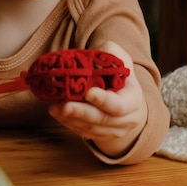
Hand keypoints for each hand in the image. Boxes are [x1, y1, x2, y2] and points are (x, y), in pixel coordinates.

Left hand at [48, 41, 146, 157]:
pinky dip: (68, 123)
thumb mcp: (122, 62)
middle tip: (63, 106)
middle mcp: (126, 120)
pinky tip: (57, 113)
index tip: (89, 93)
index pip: (119, 105)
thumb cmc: (121, 79)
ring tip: (53, 107)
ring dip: (70, 118)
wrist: (126, 104)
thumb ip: (113, 53)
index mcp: (133, 101)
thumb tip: (101, 49)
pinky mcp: (98, 136)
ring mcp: (112, 131)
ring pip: (89, 128)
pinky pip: (82, 132)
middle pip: (101, 119)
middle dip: (80, 112)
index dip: (103, 100)